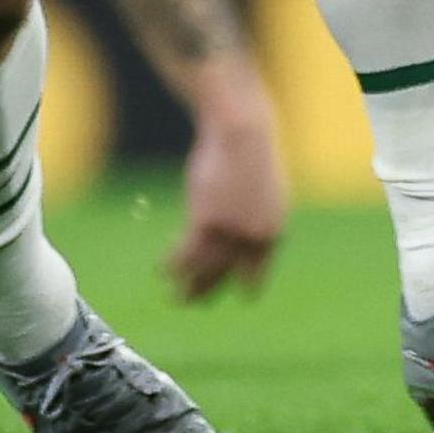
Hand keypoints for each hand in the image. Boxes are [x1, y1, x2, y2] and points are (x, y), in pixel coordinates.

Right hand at [163, 73, 286, 301]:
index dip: (242, 285)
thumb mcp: (260, 189)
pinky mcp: (206, 221)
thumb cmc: (251, 153)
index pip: (256, 275)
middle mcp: (254, 237)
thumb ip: (253, 215)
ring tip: (175, 296)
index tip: (231, 292)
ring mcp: (231, 231)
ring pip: (204, 270)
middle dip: (209, 292)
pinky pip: (186, 253)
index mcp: (273, 231)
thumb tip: (239, 234)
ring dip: (187, 286)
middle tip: (194, 303)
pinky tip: (161, 270)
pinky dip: (172, 265)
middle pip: (227, 277)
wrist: (243, 129)